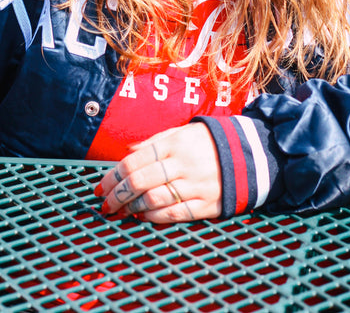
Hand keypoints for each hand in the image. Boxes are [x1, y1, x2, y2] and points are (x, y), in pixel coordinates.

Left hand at [95, 122, 221, 222]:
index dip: (113, 176)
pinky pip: (174, 214)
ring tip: (119, 211)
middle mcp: (183, 164)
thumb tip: (127, 153)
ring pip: (153, 199)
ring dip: (130, 208)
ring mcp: (194, 186)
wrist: (248, 154)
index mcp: (174, 143)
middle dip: (117, 195)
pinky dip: (153, 217)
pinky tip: (141, 215)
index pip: (134, 161)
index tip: (101, 186)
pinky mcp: (206, 205)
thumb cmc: (207, 142)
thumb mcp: (181, 132)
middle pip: (140, 182)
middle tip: (104, 203)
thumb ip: (153, 142)